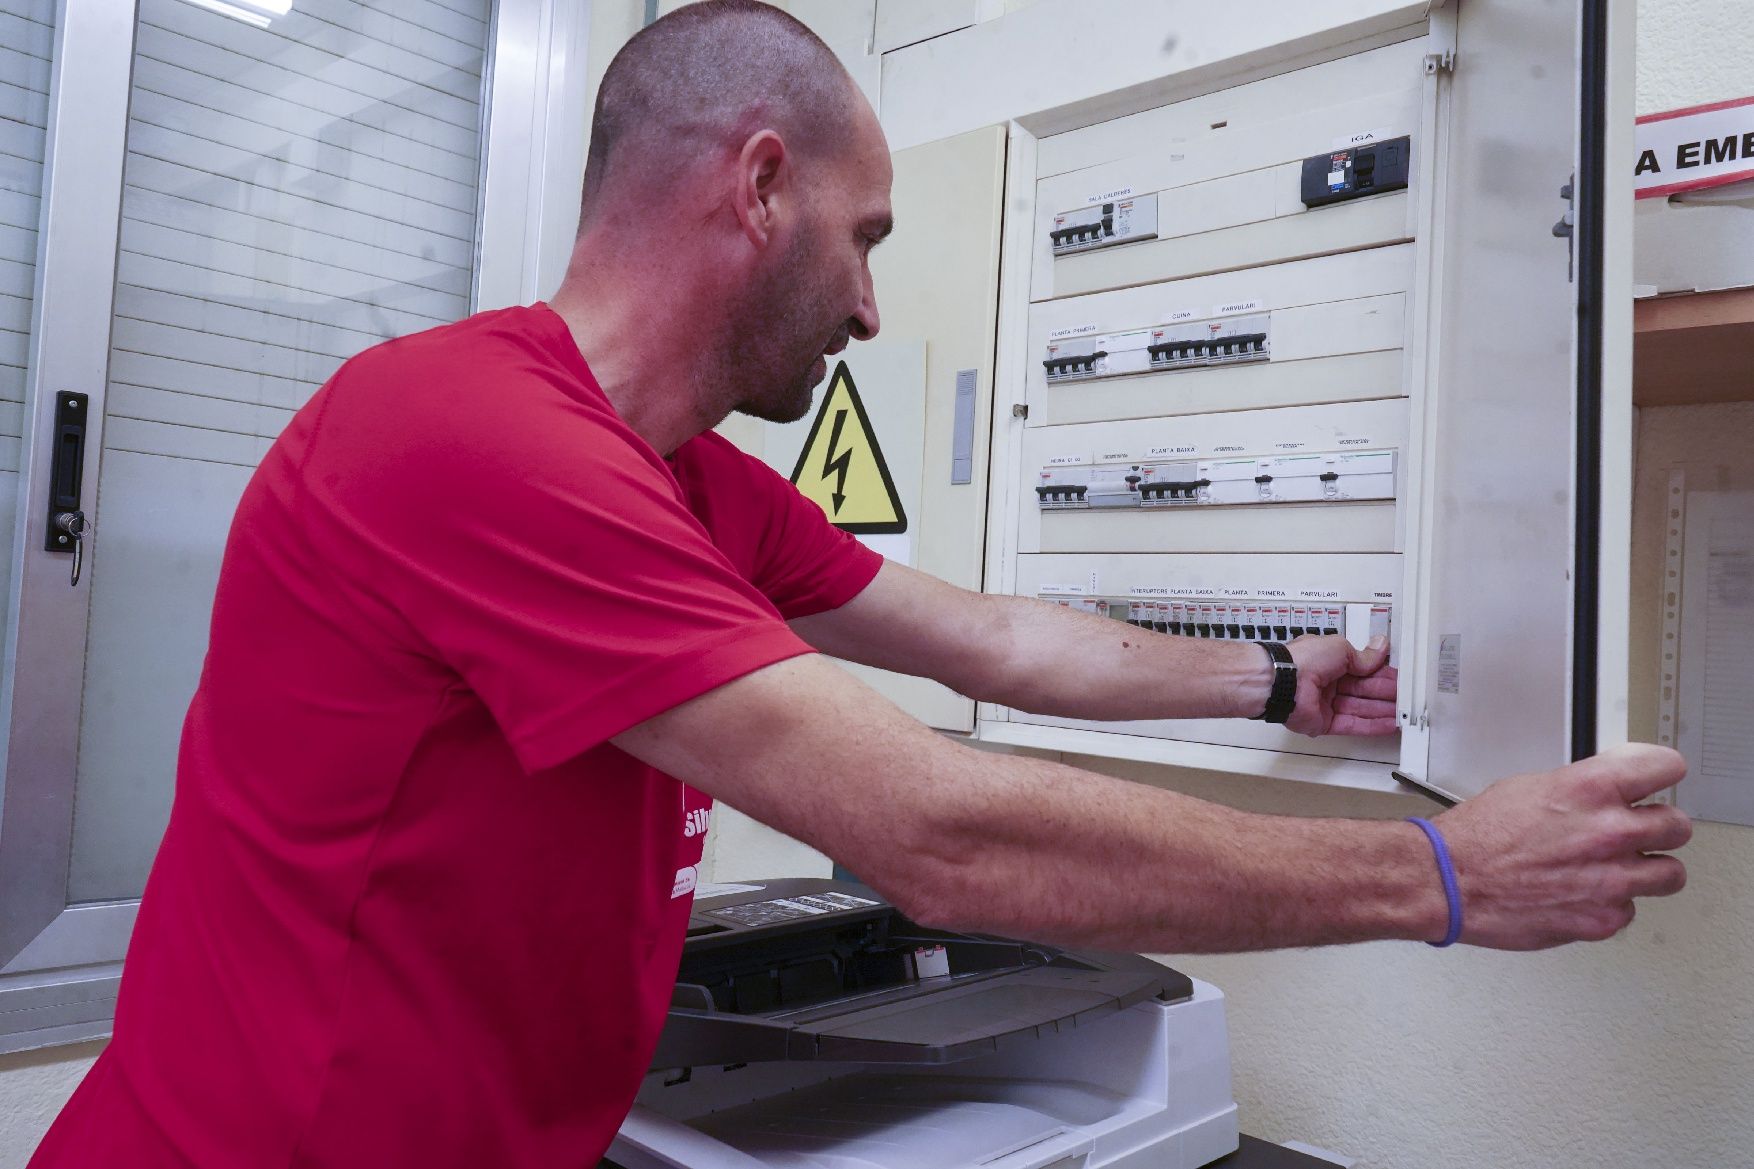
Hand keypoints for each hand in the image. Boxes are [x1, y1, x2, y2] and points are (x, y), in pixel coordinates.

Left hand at [1283, 634, 1396, 736]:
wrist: (1282, 681)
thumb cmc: (1303, 659)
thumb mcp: (1340, 649)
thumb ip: (1363, 656)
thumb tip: (1381, 647)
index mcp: (1329, 662)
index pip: (1363, 670)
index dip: (1382, 674)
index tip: (1400, 679)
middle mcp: (1327, 683)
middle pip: (1364, 691)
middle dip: (1386, 694)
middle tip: (1407, 697)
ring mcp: (1325, 704)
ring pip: (1361, 709)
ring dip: (1383, 711)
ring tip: (1404, 713)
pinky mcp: (1324, 723)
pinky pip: (1352, 725)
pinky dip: (1372, 726)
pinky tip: (1390, 725)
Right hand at [1433, 744, 1690, 948]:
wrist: (1450, 881)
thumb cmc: (1478, 836)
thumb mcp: (1529, 787)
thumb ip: (1581, 789)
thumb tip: (1606, 793)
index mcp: (1591, 789)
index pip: (1665, 767)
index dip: (1659, 772)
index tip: (1656, 778)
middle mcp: (1610, 832)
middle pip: (1678, 825)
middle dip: (1658, 826)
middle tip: (1641, 829)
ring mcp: (1611, 880)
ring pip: (1671, 874)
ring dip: (1649, 869)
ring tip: (1624, 867)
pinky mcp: (1603, 919)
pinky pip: (1631, 909)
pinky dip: (1612, 903)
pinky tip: (1587, 892)